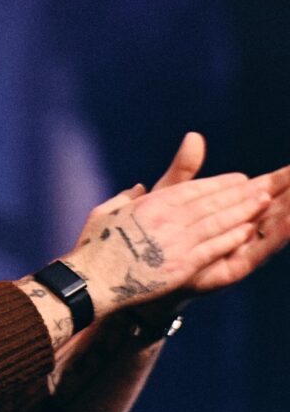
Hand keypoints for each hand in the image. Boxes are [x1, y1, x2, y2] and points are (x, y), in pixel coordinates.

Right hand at [63, 132, 284, 317]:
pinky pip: (214, 247)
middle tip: (263, 186)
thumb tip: (138, 188)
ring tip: (264, 202)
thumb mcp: (106, 212)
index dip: (220, 183)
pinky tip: (248, 230)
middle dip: (240, 193)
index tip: (239, 179)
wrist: (91, 281)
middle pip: (212, 201)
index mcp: (150, 204)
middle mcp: (167, 218)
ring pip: (219, 222)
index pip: (194, 188)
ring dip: (244, 211)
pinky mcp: (182, 265)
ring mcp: (177, 242)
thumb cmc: (92, 249)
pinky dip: (232, 237)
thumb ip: (126, 198)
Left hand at [153, 133, 289, 293]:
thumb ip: (185, 170)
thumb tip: (194, 136)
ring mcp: (235, 251)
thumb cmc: (151, 235)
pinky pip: (258, 253)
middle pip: (272, 208)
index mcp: (225, 212)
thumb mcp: (167, 197)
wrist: (136, 275)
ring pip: (272, 227)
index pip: (257, 190)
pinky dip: (275, 237)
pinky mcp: (231, 269)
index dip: (278, 178)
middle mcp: (236, 232)